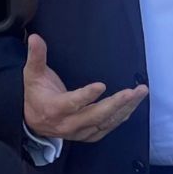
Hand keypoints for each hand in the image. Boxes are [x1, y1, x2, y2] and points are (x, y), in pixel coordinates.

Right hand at [22, 34, 146, 141]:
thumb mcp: (32, 74)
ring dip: (125, 108)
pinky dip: (121, 117)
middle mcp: (68, 124)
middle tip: (133, 91)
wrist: (34, 122)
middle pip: (95, 115)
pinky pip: (107, 127)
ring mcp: (80, 132)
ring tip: (140, 93)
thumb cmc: (36, 94)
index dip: (86, 96)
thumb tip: (35, 37)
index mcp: (54, 108)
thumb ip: (36, 56)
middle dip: (116, 103)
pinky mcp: (88, 135)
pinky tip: (132, 106)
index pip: (72, 103)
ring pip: (105, 122)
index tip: (101, 85)